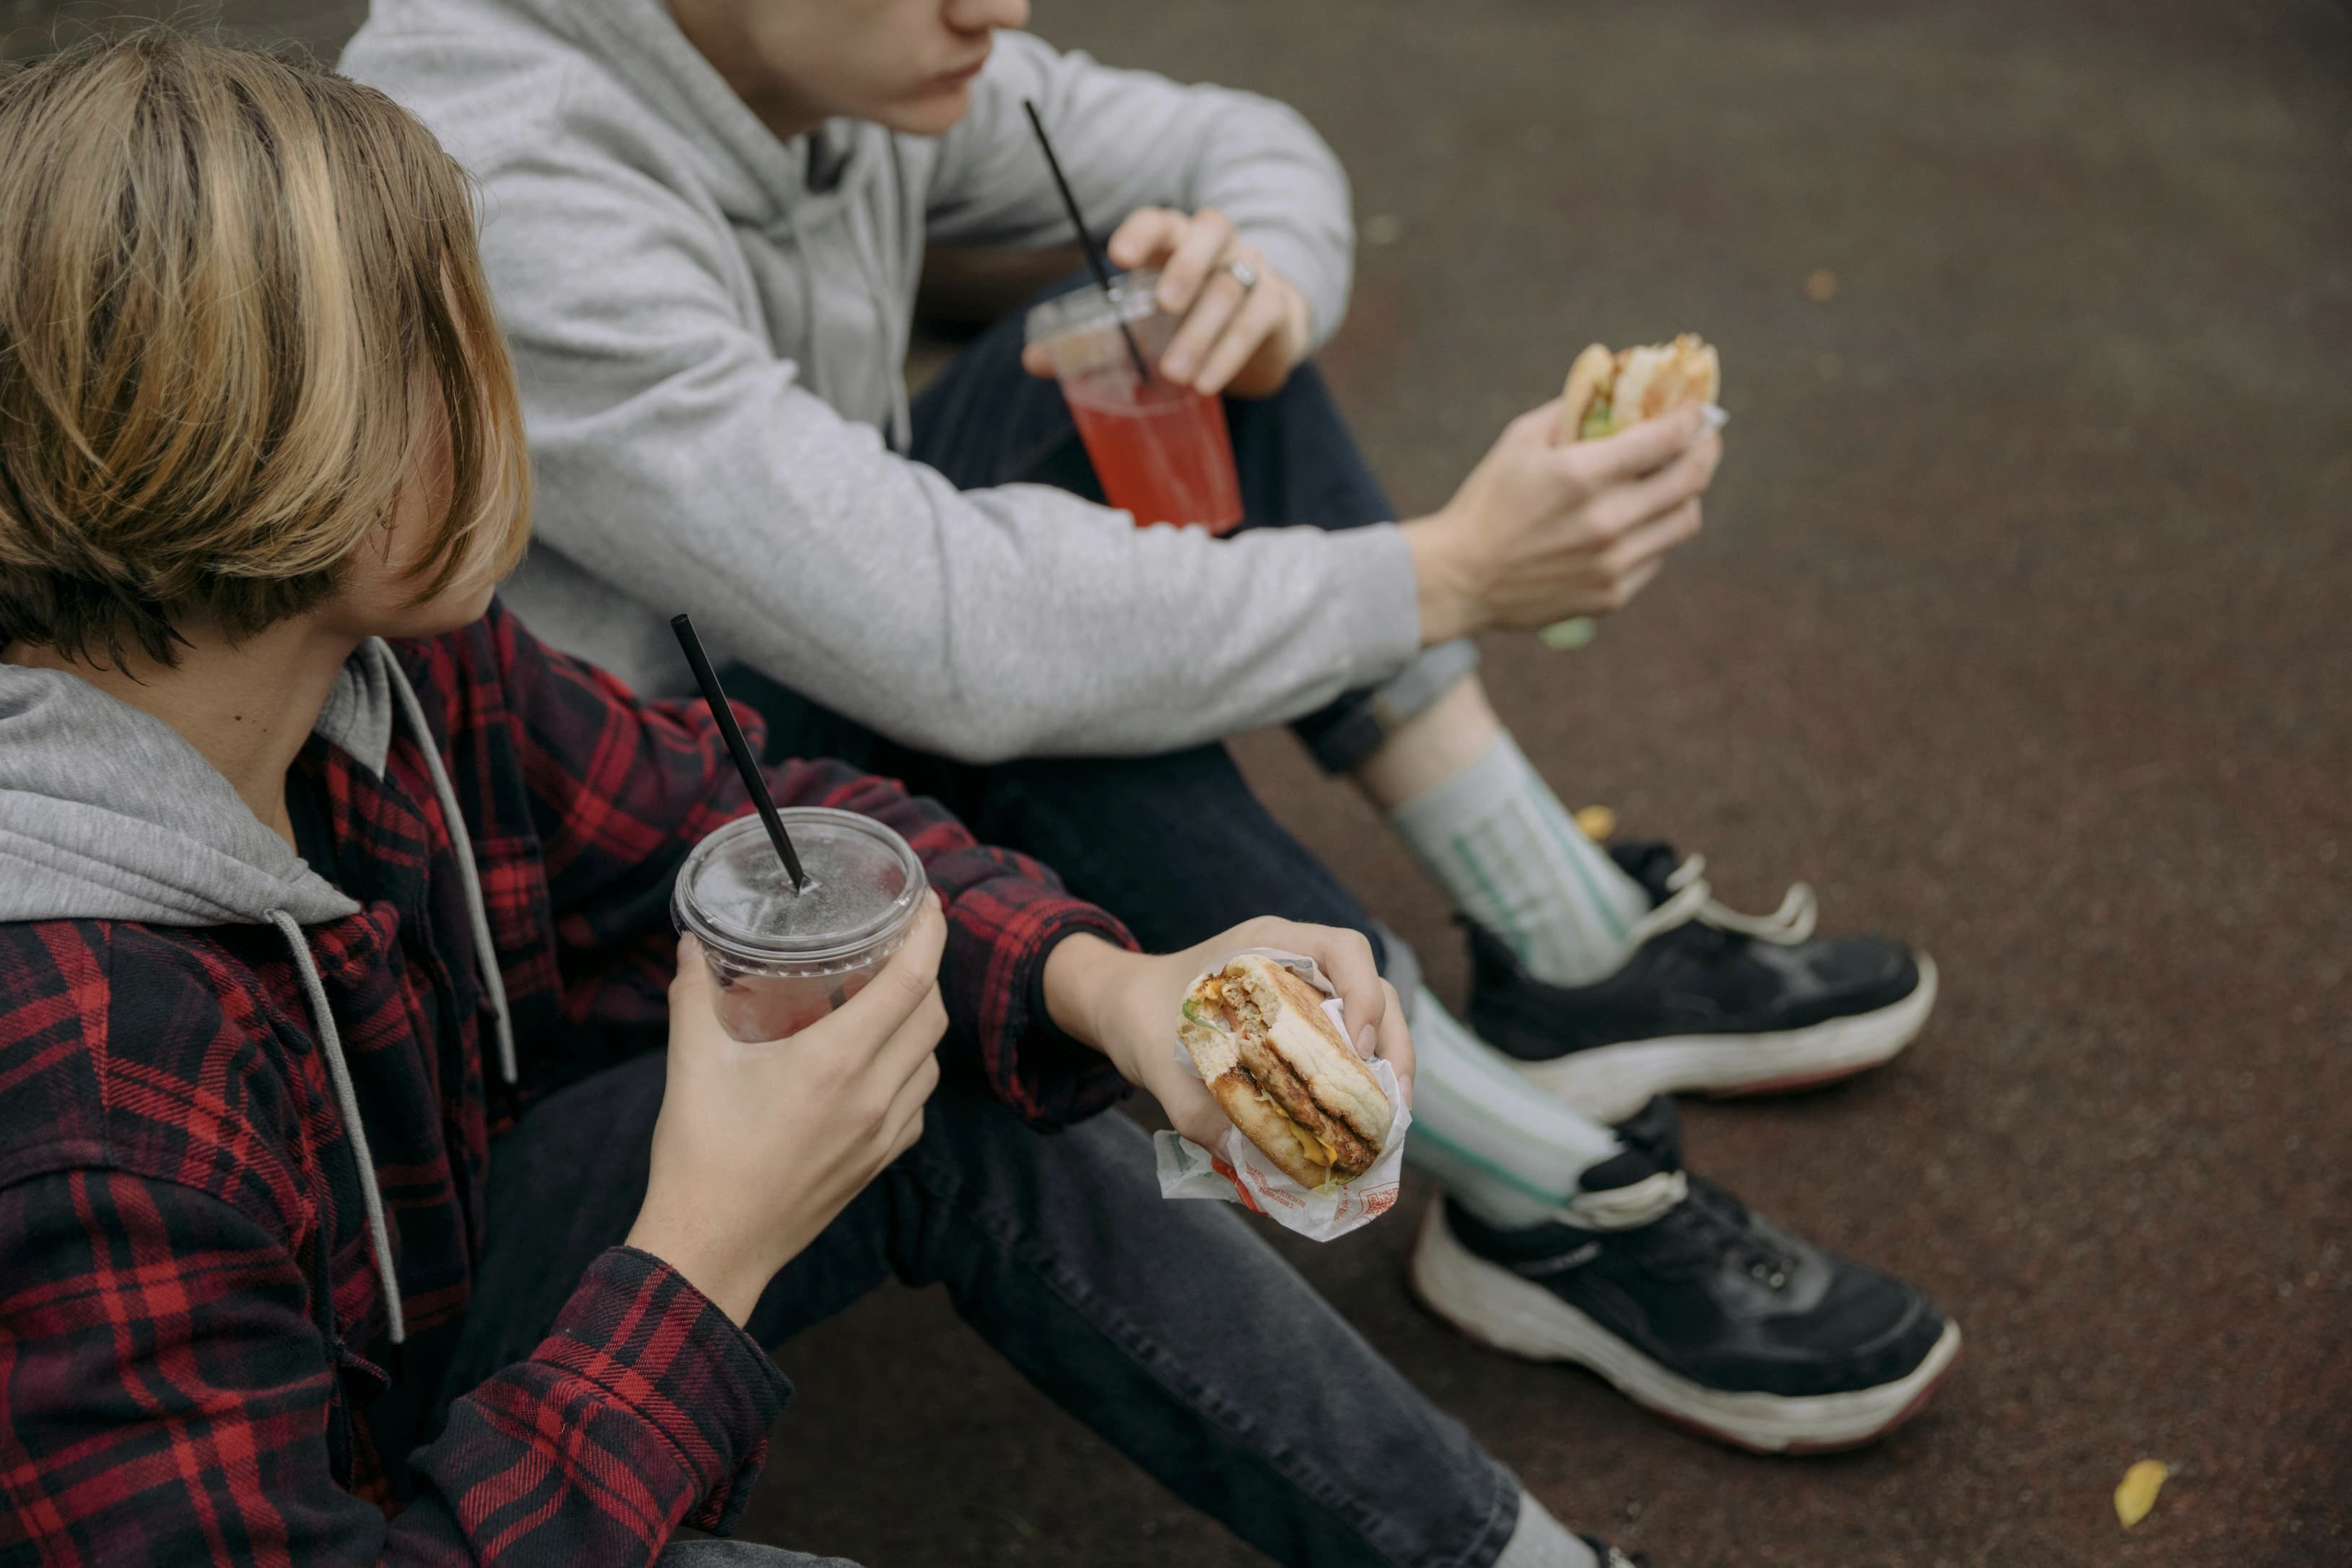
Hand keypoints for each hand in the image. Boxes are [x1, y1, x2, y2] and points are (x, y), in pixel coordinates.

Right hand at [626, 902, 947, 1323]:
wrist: (713, 1247)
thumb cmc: (701, 1156)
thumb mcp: (692, 1063)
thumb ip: (694, 995)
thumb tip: (691, 946)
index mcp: (834, 1062)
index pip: (911, 982)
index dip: (929, 935)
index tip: (929, 903)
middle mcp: (873, 1096)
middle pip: (932, 1016)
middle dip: (926, 972)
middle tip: (903, 944)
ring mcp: (881, 1135)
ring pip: (930, 1061)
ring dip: (921, 1023)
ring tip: (889, 999)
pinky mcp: (878, 1164)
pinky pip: (917, 1105)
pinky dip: (911, 1072)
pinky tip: (878, 1064)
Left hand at [1018, 207, 1312, 397]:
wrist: (1257, 340)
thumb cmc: (1185, 324)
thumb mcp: (1138, 329)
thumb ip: (1090, 342)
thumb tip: (1034, 360)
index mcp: (1176, 241)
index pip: (1161, 220)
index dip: (1141, 231)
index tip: (1117, 256)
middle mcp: (1218, 246)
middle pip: (1211, 230)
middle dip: (1186, 266)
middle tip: (1163, 306)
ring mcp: (1252, 270)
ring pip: (1232, 285)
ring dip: (1202, 332)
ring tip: (1176, 374)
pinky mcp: (1276, 306)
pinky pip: (1257, 321)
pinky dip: (1230, 353)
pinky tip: (1207, 383)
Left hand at [1042, 918, 1414, 1151]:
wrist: (1121, 1007)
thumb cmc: (1140, 1016)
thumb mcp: (1158, 1062)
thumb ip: (1196, 1109)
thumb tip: (1250, 1157)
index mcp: (1267, 945)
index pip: (1343, 948)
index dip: (1364, 993)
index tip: (1359, 1045)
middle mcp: (1296, 962)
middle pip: (1373, 988)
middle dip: (1393, 1042)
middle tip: (1394, 1101)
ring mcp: (1304, 992)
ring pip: (1370, 1019)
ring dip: (1385, 1065)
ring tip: (1387, 1119)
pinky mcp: (1303, 1026)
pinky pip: (1346, 1045)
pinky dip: (1358, 1079)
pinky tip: (1357, 1119)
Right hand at [1403, 404, 1722, 643]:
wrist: (1460, 578)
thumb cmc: (1487, 501)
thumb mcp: (1519, 440)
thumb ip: (1571, 410)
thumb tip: (1616, 388)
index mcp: (1581, 475)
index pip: (1666, 439)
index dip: (1692, 417)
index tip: (1697, 408)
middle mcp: (1605, 521)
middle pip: (1691, 480)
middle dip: (1707, 450)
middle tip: (1705, 438)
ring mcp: (1612, 564)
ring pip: (1684, 522)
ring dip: (1686, 495)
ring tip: (1674, 480)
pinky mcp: (1611, 596)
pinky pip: (1657, 557)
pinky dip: (1654, 534)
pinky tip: (1635, 521)